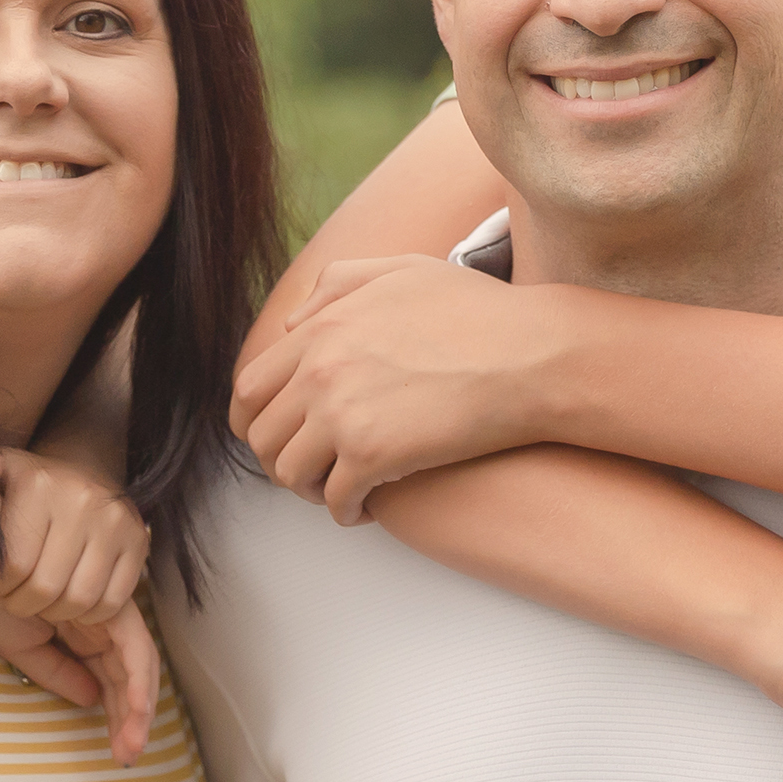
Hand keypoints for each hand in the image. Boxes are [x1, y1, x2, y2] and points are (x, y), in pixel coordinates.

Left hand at [0, 446, 149, 625]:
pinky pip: (112, 602)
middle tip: (15, 598)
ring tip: (41, 600)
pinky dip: (89, 613)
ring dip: (55, 613)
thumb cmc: (26, 486)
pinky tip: (70, 599)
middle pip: (45, 589)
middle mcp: (82, 500)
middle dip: (22, 604)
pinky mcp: (139, 541)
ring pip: (79, 600)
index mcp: (38, 485)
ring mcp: (116, 521)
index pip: (11, 567)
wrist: (82, 468)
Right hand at [0, 578, 162, 767]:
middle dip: (135, 718)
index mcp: (83, 632)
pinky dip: (138, 678)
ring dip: (139, 706)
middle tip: (128, 755)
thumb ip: (59, 673)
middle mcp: (100, 622)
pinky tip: (135, 709)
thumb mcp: (24, 649)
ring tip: (131, 745)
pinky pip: (134, 644)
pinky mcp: (109, 602)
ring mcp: (107, 609)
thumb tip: (94, 700)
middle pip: (132, 674)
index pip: (113, 678)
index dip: (122, 715)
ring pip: (139, 663)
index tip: (121, 754)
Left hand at [233, 255, 545, 520]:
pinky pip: (336, 500)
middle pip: (260, 436)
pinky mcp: (373, 456)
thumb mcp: (404, 270)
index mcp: (321, 328)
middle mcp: (319, 371)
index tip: (278, 437)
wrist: (533, 354)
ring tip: (338, 490)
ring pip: (290, 474)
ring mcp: (342, 414)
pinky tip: (367, 508)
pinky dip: (345, 511)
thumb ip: (340, 285)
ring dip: (308, 489)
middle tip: (308, 470)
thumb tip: (292, 323)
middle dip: (278, 460)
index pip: (249, 387)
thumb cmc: (480, 312)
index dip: (255, 422)